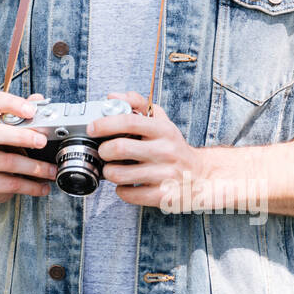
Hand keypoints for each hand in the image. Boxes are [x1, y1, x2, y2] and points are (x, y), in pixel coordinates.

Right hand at [0, 91, 55, 202]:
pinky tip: (42, 187)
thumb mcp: (5, 127)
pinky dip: (31, 187)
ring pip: (7, 162)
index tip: (31, 111)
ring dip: (35, 168)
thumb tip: (39, 100)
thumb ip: (21, 113)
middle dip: (21, 137)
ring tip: (52, 170)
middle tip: (42, 141)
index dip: (11, 104)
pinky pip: (9, 184)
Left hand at [89, 91, 203, 209]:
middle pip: (119, 148)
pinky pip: (128, 194)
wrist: (201, 177)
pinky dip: (121, 190)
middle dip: (103, 151)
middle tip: (104, 152)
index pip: (129, 121)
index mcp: (163, 130)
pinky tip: (127, 185)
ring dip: (109, 172)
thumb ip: (137, 104)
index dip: (105, 124)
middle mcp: (165, 151)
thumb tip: (112, 97)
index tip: (92, 128)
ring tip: (113, 169)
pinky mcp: (162, 196)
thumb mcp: (161, 122)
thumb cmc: (173, 147)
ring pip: (119, 174)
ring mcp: (165, 175)